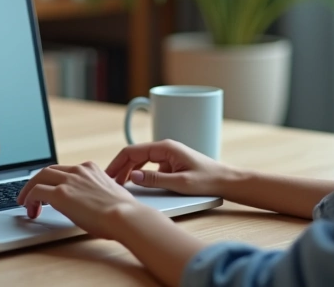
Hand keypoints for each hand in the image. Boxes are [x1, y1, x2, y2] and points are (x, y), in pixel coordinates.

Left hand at [16, 161, 149, 238]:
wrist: (124, 215)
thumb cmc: (123, 211)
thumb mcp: (110, 194)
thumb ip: (98, 192)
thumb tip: (95, 202)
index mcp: (91, 168)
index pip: (65, 170)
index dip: (55, 180)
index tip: (51, 190)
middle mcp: (78, 170)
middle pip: (48, 170)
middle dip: (37, 182)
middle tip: (32, 194)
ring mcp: (68, 181)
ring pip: (38, 178)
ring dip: (29, 190)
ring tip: (26, 203)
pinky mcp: (59, 194)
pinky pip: (35, 192)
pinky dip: (29, 199)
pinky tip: (30, 209)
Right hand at [105, 139, 233, 195]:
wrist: (226, 181)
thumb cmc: (207, 180)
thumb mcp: (180, 183)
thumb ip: (155, 180)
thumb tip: (133, 176)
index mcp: (166, 148)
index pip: (132, 151)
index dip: (117, 163)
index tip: (107, 176)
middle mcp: (165, 148)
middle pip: (134, 155)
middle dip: (120, 168)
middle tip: (109, 183)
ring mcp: (168, 156)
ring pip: (141, 161)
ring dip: (129, 171)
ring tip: (118, 185)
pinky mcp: (171, 164)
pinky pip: (150, 167)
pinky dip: (140, 175)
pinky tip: (135, 185)